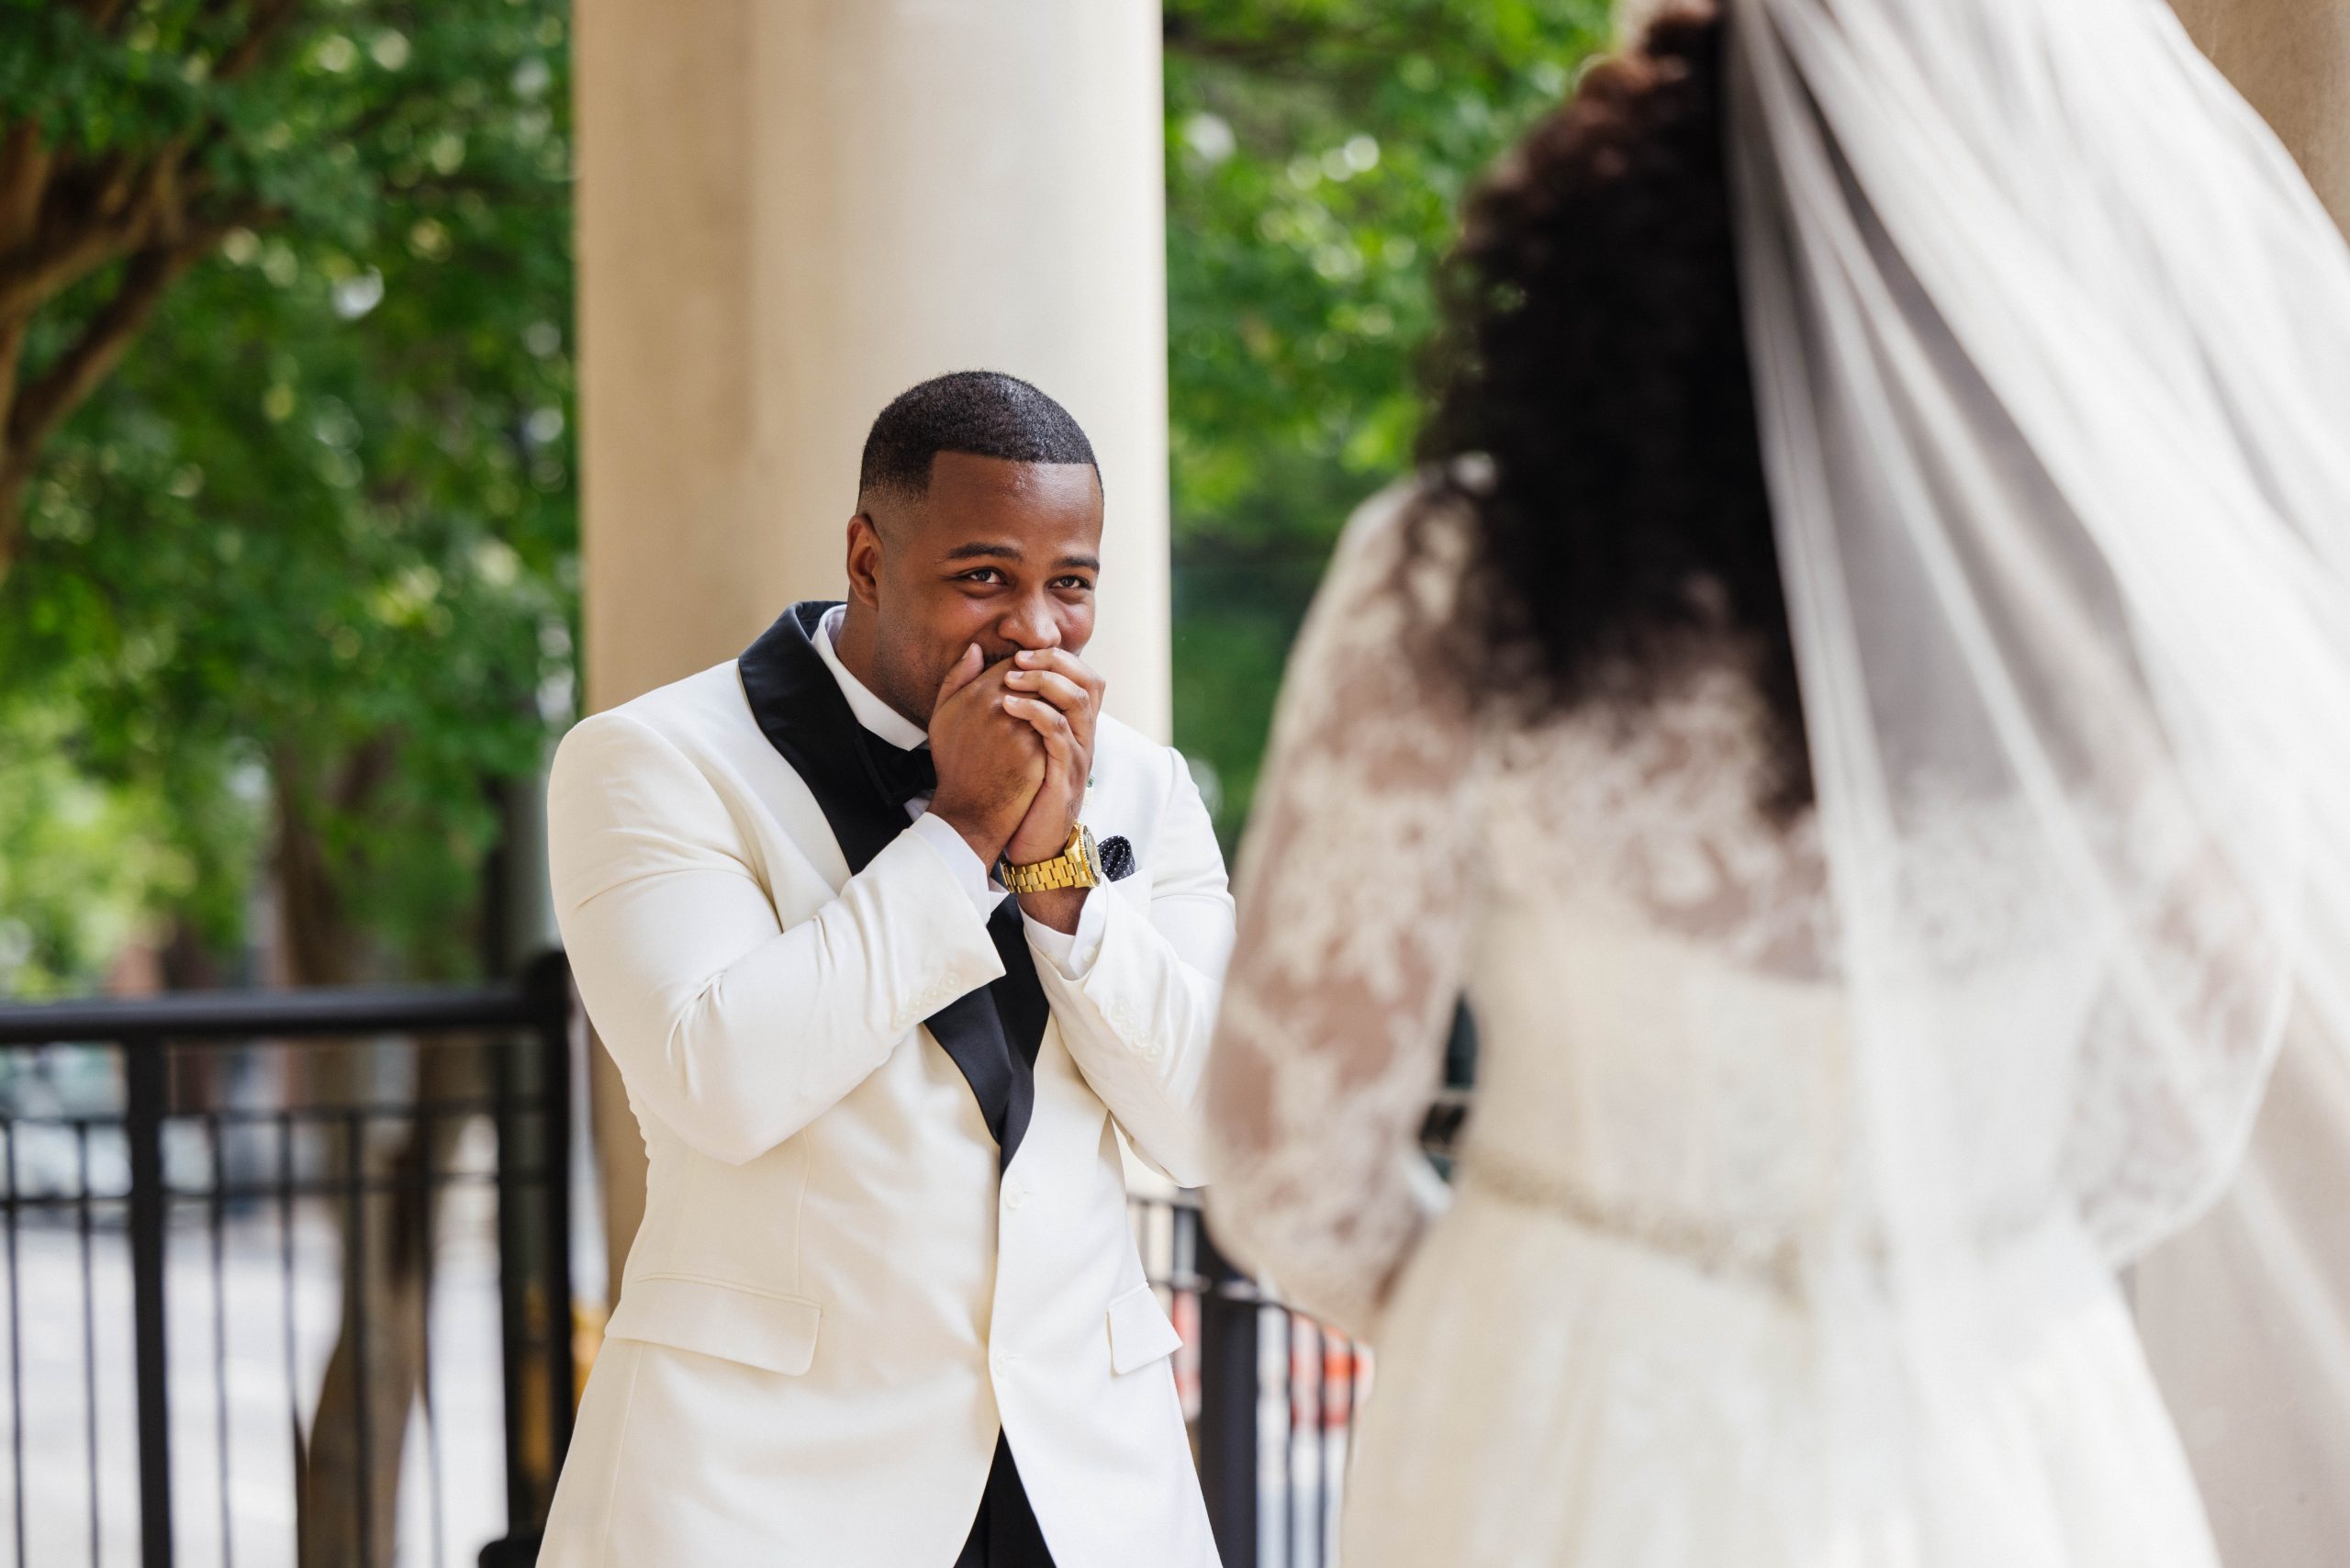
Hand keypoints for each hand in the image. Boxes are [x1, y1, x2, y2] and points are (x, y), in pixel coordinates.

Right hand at [926, 646, 1045, 865]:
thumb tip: (975, 648)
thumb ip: (957, 677)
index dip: (1023, 670)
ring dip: (1053, 704)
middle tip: (1045, 696)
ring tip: (1051, 714)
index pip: (1013, 664)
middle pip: (1035, 679)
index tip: (1026, 682)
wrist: (968, 810)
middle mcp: (998, 706)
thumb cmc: (954, 763)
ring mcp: (1020, 728)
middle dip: (1041, 684)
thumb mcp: (942, 716)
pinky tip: (1055, 733)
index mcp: (976, 693)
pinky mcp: (1037, 750)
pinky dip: (1058, 725)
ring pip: (1050, 700)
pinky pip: (1057, 725)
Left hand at [1000, 650, 1103, 932]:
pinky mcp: (1066, 776)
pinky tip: (1007, 704)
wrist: (1030, 845)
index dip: (1060, 658)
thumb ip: (1015, 709)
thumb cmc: (1021, 794)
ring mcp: (1079, 756)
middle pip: (1089, 682)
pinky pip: (1058, 735)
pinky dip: (1035, 712)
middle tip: (1017, 659)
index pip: (1085, 677)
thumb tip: (995, 666)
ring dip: (1044, 682)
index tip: (1022, 653)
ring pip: (1078, 703)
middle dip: (1054, 663)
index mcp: (1075, 728)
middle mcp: (1084, 738)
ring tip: (1009, 678)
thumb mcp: (1020, 747)